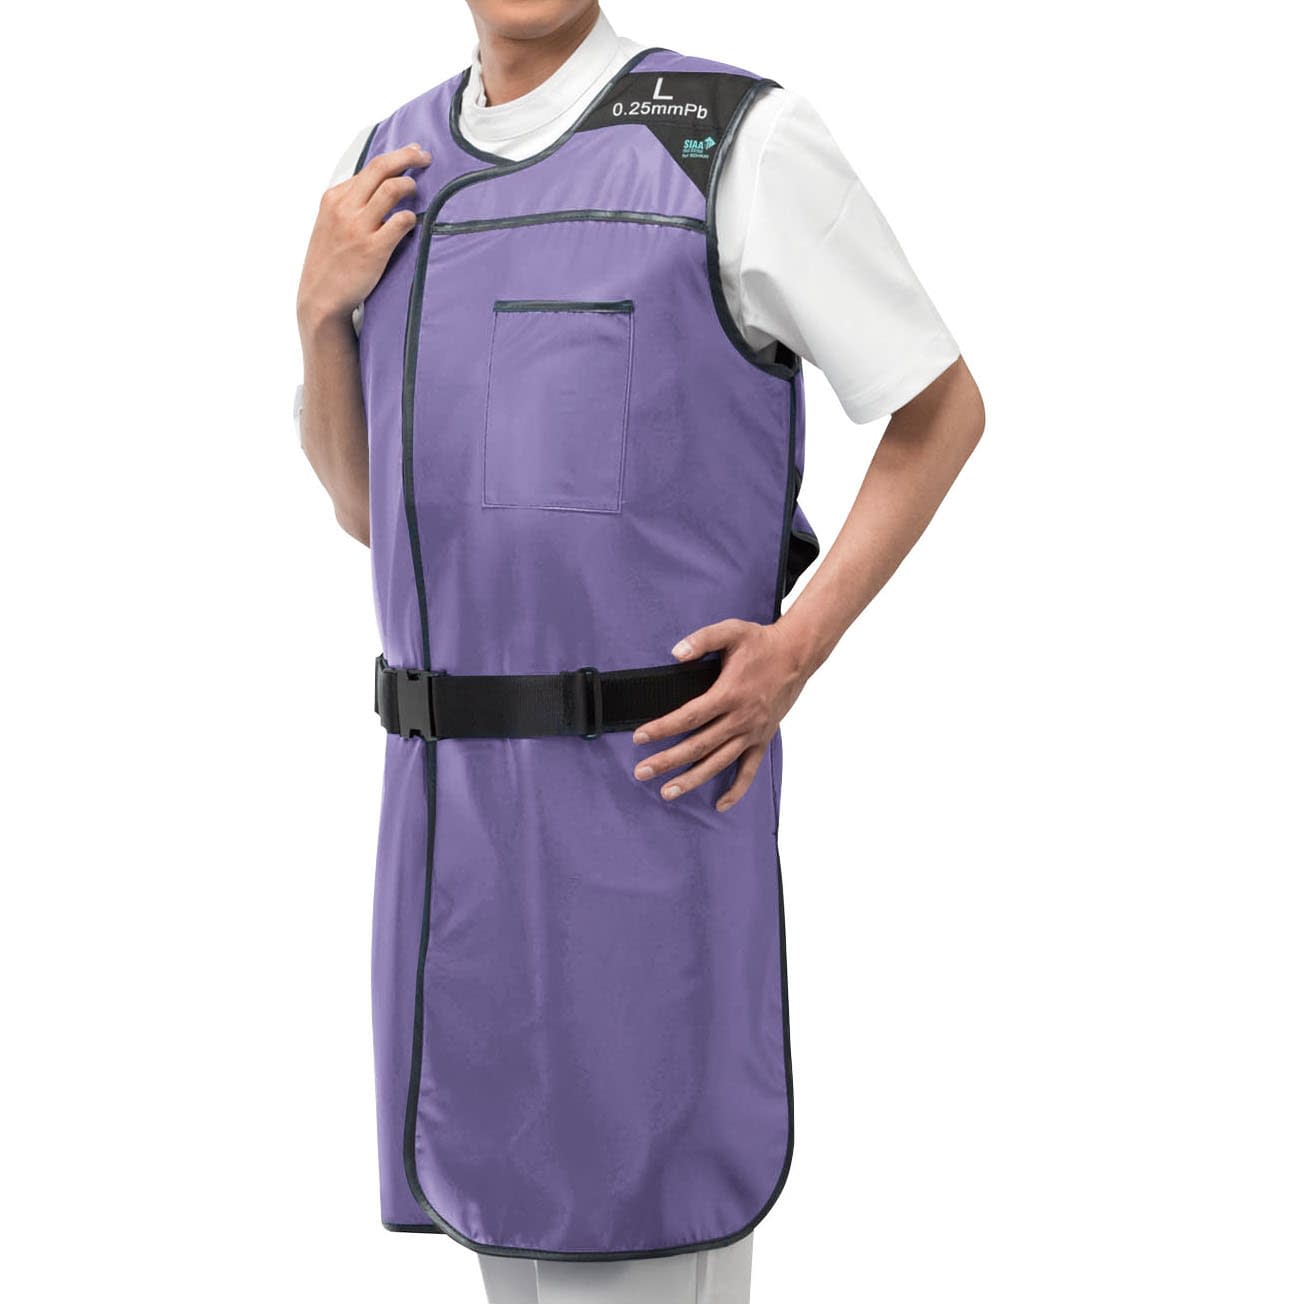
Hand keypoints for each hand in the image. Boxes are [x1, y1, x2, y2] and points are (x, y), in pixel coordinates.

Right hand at [296, 143, 430, 328]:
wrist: (320, 297)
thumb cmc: (329, 262)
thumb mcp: (329, 224)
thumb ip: (349, 205)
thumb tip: (377, 189)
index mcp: (334, 198)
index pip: (369, 168)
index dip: (394, 158)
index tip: (410, 154)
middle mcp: (345, 208)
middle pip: (380, 168)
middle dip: (407, 156)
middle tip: (425, 156)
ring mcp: (358, 227)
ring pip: (391, 189)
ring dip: (410, 185)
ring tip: (417, 190)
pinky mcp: (373, 249)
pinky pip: (400, 222)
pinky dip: (410, 217)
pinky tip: (412, 221)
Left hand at [631, 619, 812, 812]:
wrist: (797, 654)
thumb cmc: (761, 642)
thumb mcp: (731, 631)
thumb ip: (702, 639)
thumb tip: (676, 653)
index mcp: (729, 693)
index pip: (689, 716)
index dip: (662, 728)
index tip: (640, 738)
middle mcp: (741, 718)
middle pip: (698, 745)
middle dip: (667, 761)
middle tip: (641, 773)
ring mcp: (753, 732)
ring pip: (719, 762)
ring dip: (692, 780)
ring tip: (667, 792)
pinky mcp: (763, 739)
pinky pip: (750, 770)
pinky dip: (736, 790)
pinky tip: (720, 804)